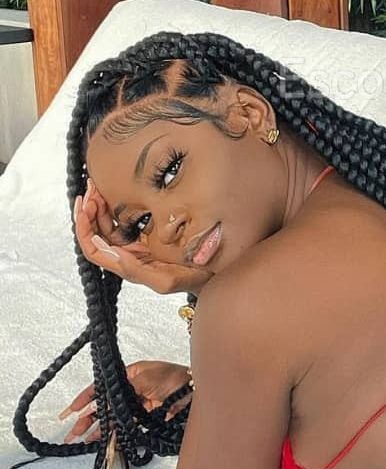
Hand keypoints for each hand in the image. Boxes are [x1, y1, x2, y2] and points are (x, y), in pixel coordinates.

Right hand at [58, 360, 192, 443]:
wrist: (198, 390)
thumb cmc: (176, 377)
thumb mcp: (148, 378)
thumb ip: (125, 390)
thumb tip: (104, 402)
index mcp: (130, 375)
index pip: (103, 387)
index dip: (85, 399)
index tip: (70, 411)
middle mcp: (131, 388)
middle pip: (105, 405)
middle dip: (87, 419)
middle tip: (72, 433)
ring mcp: (138, 403)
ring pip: (112, 417)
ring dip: (97, 428)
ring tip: (81, 440)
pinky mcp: (147, 416)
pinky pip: (126, 425)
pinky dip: (114, 433)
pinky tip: (102, 440)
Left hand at [74, 177, 214, 294]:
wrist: (216, 270)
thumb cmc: (193, 278)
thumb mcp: (166, 280)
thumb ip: (137, 271)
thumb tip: (110, 253)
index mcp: (129, 265)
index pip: (95, 250)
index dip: (85, 230)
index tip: (86, 209)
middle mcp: (129, 253)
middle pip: (96, 234)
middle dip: (88, 212)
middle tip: (89, 191)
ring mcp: (137, 241)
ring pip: (106, 224)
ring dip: (97, 206)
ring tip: (95, 188)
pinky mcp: (149, 229)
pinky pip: (122, 217)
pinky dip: (112, 204)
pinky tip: (110, 192)